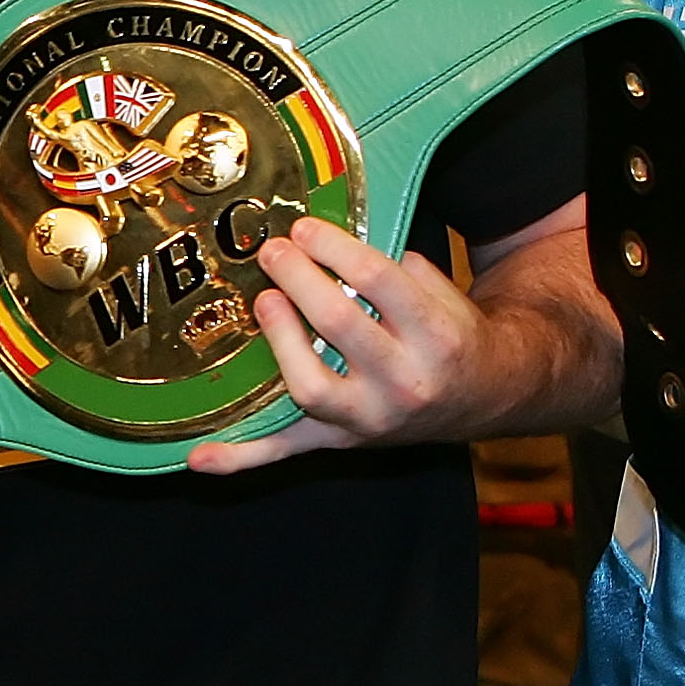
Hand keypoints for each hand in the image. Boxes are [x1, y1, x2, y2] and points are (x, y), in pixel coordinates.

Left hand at [185, 214, 565, 474]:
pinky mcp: (338, 442)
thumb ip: (394, 269)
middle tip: (273, 249)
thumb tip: (325, 241)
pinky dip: (240, 458)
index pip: (378, 280)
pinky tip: (197, 457)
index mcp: (438, 337)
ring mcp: (369, 419)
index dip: (333, 247)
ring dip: (278, 340)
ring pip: (310, 387)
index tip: (304, 227)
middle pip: (340, 323)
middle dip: (299, 278)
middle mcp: (405, 383)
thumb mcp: (443, 295)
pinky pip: (284, 452)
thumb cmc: (451, 334)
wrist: (486, 397)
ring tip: (262, 300)